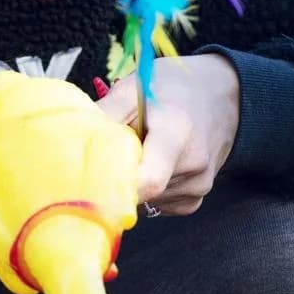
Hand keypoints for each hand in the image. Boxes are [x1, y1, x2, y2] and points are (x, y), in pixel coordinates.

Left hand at [94, 54, 240, 215]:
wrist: (223, 96)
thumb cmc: (173, 88)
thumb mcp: (135, 86)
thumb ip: (105, 112)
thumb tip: (70, 137)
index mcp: (176, 134)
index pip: (147, 181)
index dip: (114, 186)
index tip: (90, 177)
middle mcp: (193, 166)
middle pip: (139, 192)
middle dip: (116, 178)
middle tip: (109, 154)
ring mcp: (198, 186)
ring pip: (145, 201)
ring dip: (132, 182)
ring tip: (137, 152)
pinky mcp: (195, 199)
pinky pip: (158, 206)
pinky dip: (146, 192)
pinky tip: (150, 165)